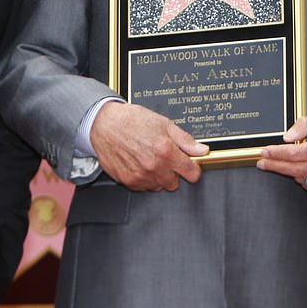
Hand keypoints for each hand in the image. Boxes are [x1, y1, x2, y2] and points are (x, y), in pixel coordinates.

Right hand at [90, 102, 208, 190]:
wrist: (104, 123)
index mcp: (166, 151)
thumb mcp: (163, 123)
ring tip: (148, 158)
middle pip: (175, 183)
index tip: (188, 164)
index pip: (192, 174)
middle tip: (163, 157)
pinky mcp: (128, 181)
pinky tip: (138, 163)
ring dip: (157, 176)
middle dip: (172, 172)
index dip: (192, 168)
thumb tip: (202, 150)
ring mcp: (141, 176)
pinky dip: (143, 178)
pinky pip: (144, 187)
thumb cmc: (132, 120)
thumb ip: (185, 140)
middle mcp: (155, 167)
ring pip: (159, 186)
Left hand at [257, 115, 306, 198]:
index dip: (277, 153)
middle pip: (294, 168)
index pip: (296, 153)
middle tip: (262, 162)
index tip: (265, 152)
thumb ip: (303, 125)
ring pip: (300, 178)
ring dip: (289, 171)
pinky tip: (306, 169)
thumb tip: (287, 137)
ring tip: (285, 162)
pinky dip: (302, 177)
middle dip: (275, 165)